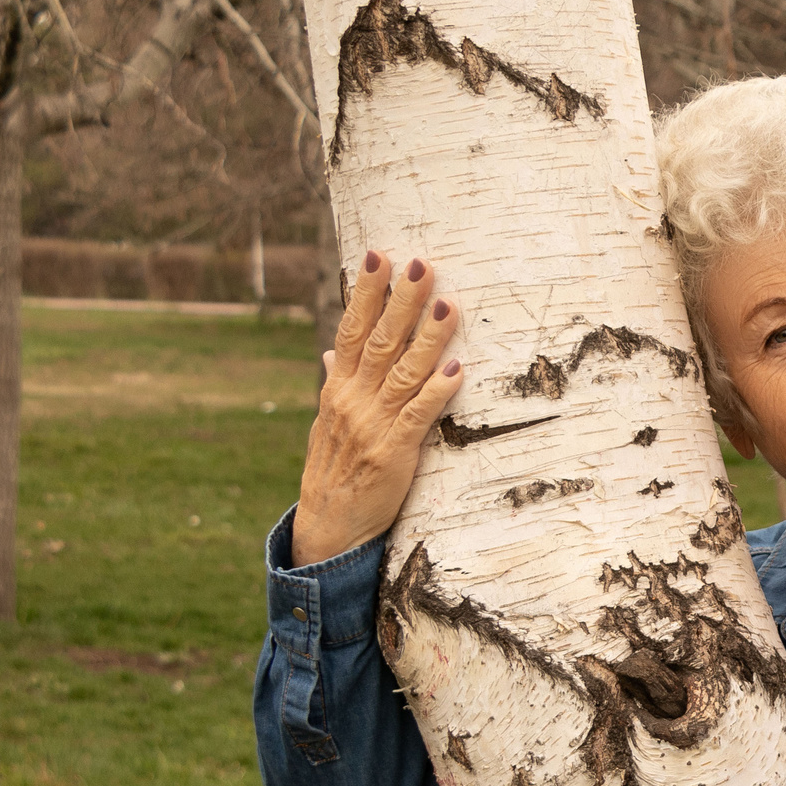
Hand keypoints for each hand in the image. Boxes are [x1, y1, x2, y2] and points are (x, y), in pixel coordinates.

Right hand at [291, 252, 464, 565]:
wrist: (328, 528)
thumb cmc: (335, 471)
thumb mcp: (327, 422)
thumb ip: (336, 384)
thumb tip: (331, 350)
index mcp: (337, 389)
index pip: (351, 329)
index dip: (364, 292)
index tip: (377, 256)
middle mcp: (352, 400)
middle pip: (379, 341)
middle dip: (401, 301)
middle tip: (421, 264)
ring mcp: (373, 426)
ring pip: (404, 372)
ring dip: (428, 338)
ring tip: (448, 304)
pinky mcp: (394, 454)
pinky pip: (419, 417)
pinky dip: (438, 391)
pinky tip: (458, 369)